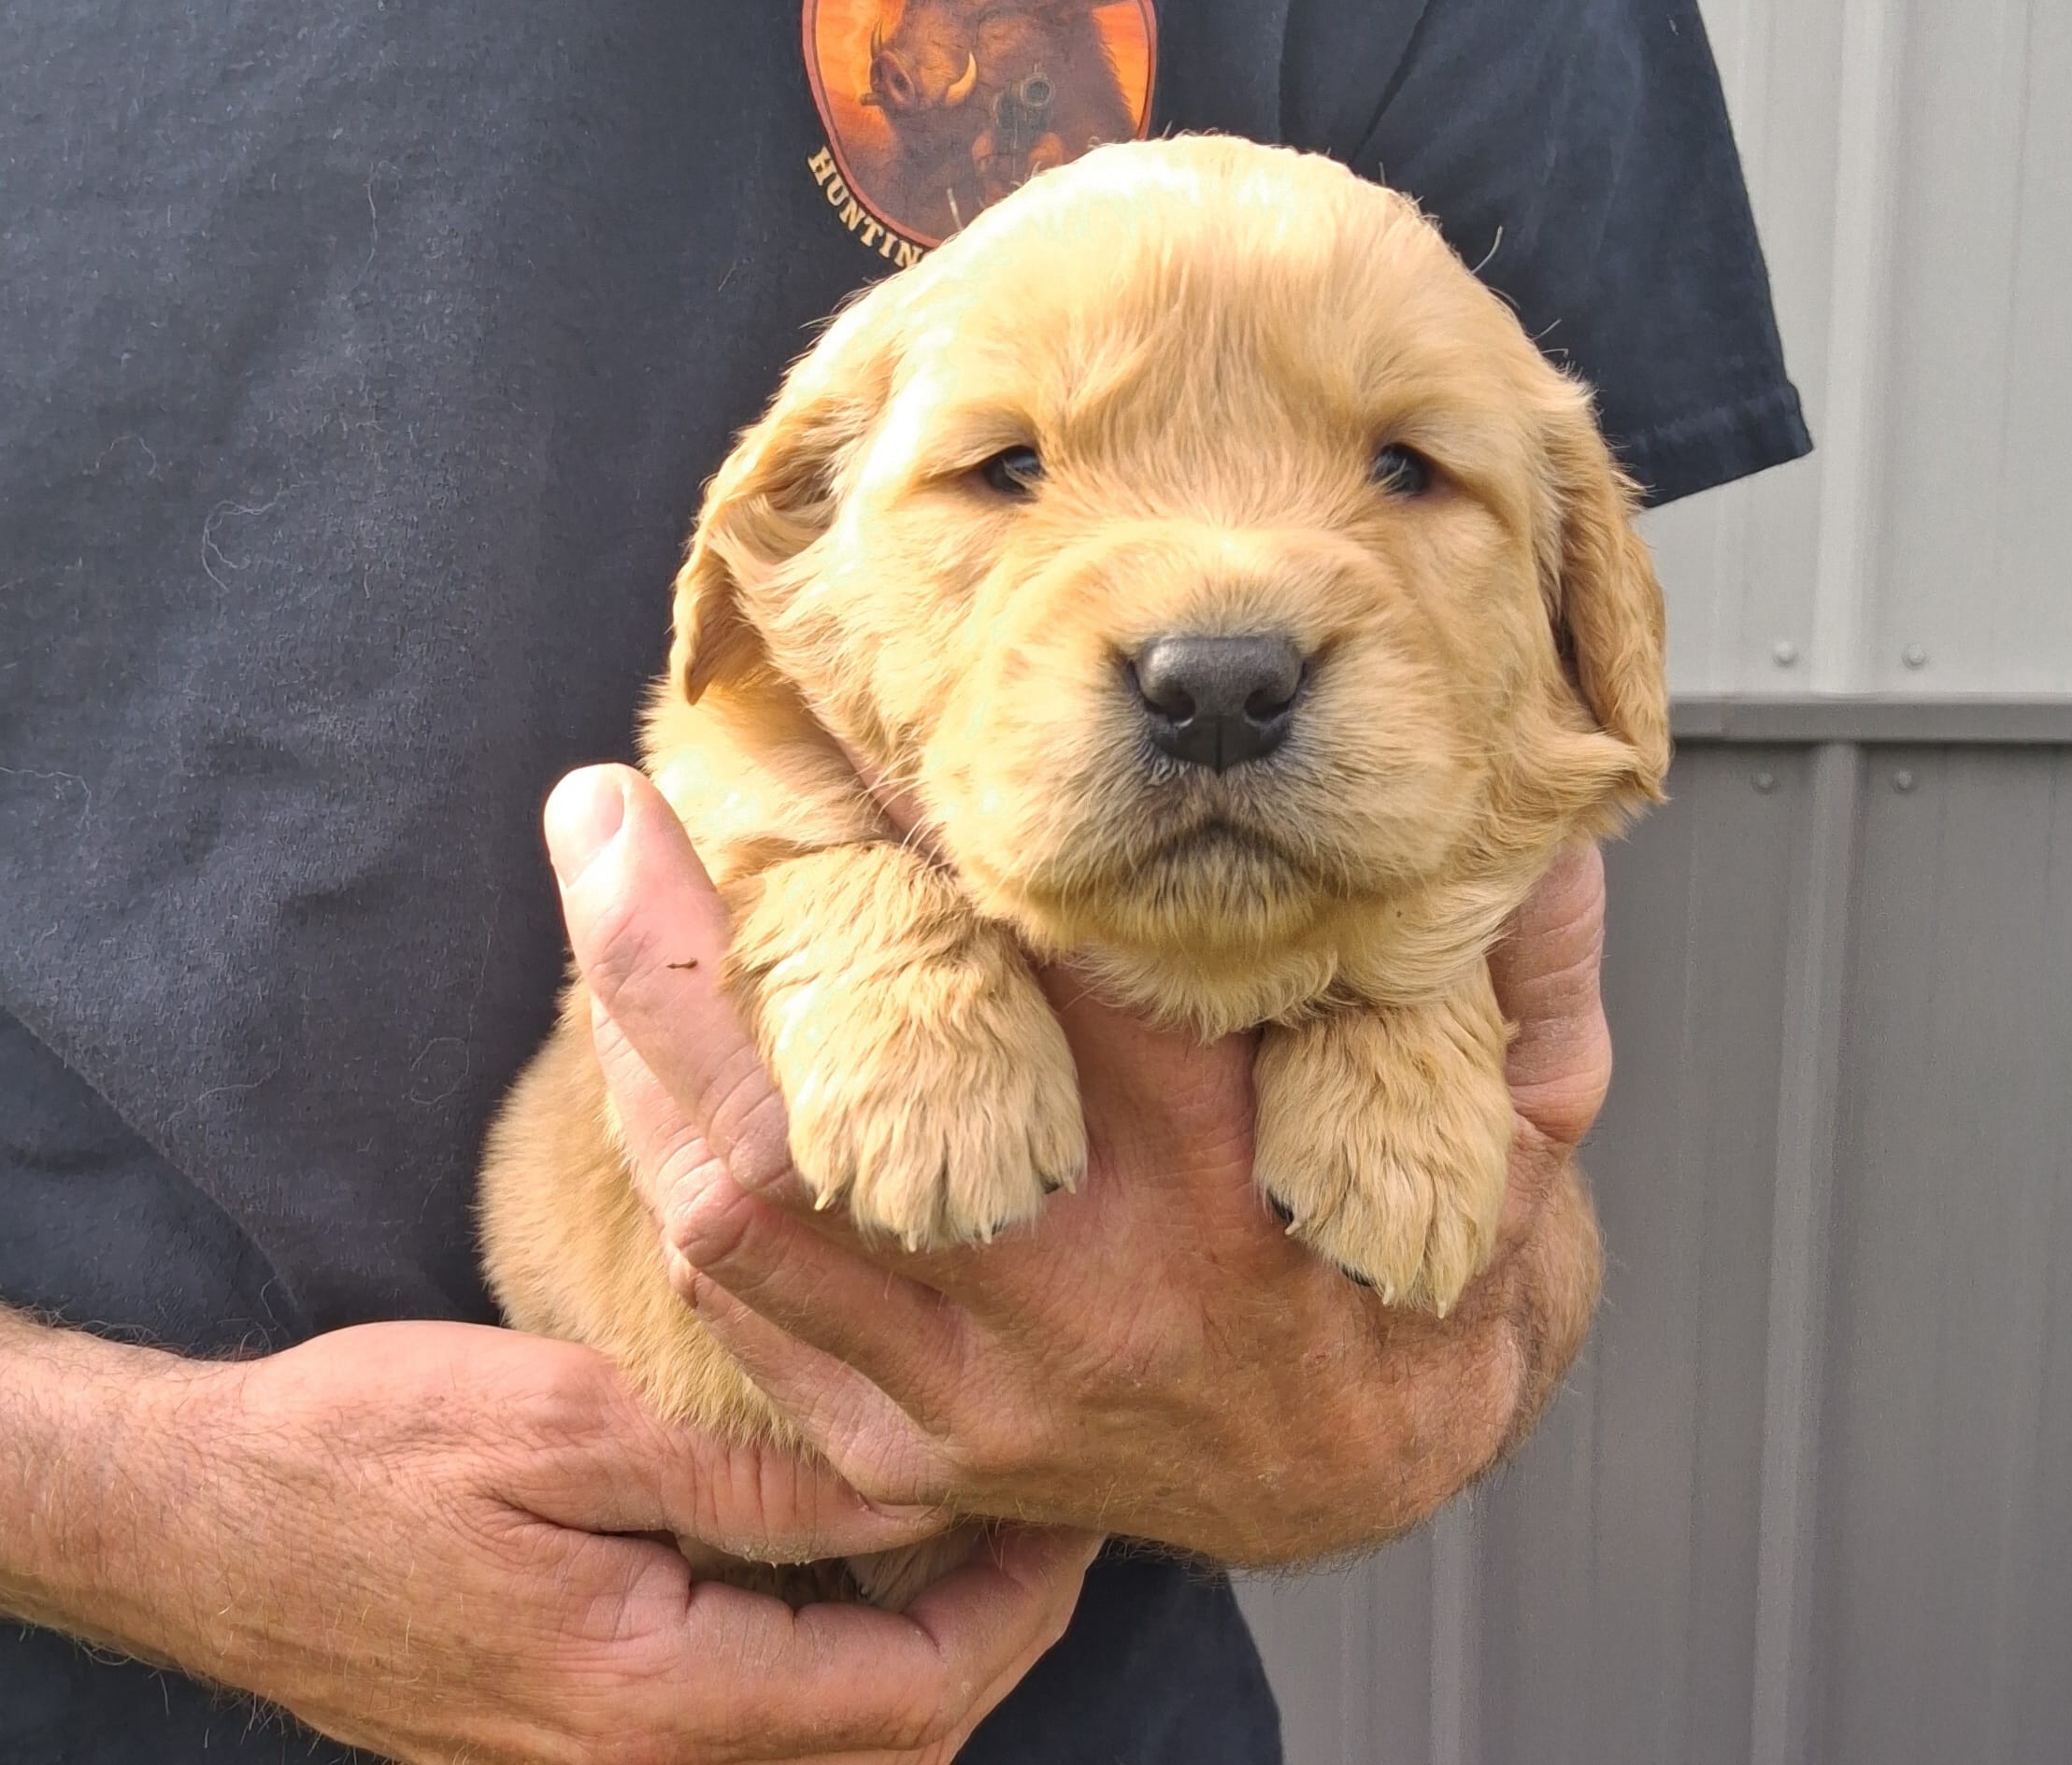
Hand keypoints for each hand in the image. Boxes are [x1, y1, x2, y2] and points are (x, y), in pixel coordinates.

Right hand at [0, 1312, 1097, 1763]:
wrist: (202, 1520)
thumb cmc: (360, 1452)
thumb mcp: (556, 1420)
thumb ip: (741, 1474)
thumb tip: (899, 1481)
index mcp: (644, 1695)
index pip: (906, 1693)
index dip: (1015, 1606)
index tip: (1061, 1502)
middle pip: (888, 1748)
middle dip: (995, 1637)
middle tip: (1039, 1511)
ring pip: (829, 1756)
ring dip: (923, 1656)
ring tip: (966, 1526)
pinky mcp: (576, 1740)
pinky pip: (755, 1734)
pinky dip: (836, 1666)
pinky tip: (848, 1563)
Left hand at [549, 763, 1605, 1564]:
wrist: (1363, 1488)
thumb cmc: (1417, 1302)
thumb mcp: (1513, 1141)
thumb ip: (1512, 982)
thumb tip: (1546, 839)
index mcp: (1222, 1183)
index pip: (1038, 967)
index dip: (919, 830)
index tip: (839, 718)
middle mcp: (1079, 1290)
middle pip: (824, 1102)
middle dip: (686, 939)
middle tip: (608, 793)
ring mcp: (975, 1392)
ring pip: (746, 1206)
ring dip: (640, 1040)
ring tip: (594, 886)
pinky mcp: (912, 1456)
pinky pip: (743, 1318)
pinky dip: (676, 1171)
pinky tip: (640, 1063)